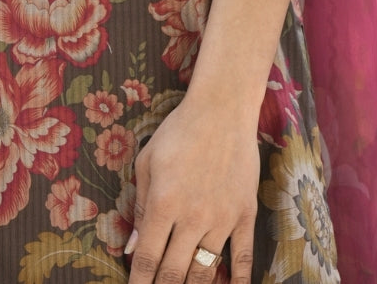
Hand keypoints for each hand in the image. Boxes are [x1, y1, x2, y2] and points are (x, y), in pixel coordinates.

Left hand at [126, 95, 259, 283]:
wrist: (222, 110)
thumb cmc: (178, 132)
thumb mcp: (148, 162)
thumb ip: (141, 206)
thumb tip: (131, 247)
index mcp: (164, 203)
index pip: (147, 257)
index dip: (139, 281)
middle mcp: (193, 217)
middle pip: (175, 272)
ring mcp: (222, 219)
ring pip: (205, 271)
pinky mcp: (245, 215)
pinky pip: (242, 257)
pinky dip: (238, 280)